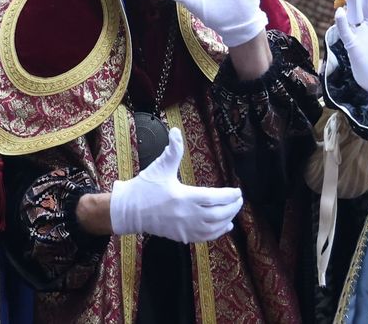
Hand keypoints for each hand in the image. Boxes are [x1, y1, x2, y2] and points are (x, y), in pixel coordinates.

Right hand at [110, 128, 242, 243]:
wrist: (128, 211)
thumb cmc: (144, 188)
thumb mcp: (160, 167)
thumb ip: (173, 150)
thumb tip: (176, 131)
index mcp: (183, 197)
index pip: (214, 198)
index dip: (229, 196)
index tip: (238, 191)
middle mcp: (187, 215)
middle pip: (218, 214)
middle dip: (232, 207)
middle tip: (239, 199)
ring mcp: (185, 228)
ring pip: (214, 227)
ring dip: (227, 219)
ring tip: (234, 210)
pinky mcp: (182, 236)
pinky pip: (205, 237)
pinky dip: (218, 232)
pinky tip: (225, 226)